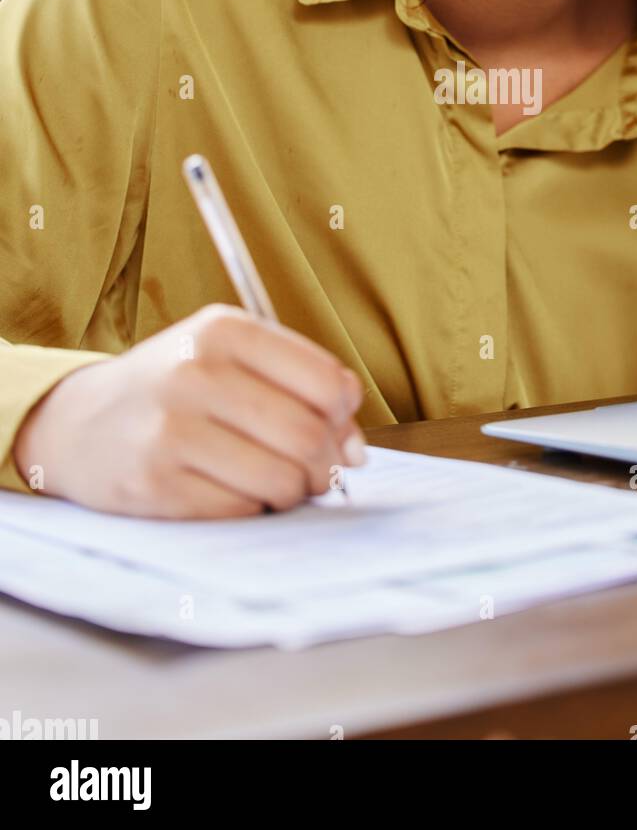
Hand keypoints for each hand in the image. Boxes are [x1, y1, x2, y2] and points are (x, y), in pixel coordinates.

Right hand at [11, 304, 366, 517]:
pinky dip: (253, 508)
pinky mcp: (154, 483)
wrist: (78, 422)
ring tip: (276, 482)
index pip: (326, 381)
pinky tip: (234, 491)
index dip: (345, 418)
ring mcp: (171, 429)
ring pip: (281, 479)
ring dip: (293, 492)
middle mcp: (195, 372)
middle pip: (308, 435)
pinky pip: (242, 510)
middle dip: (325, 464)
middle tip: (315, 470)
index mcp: (223, 330)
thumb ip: (300, 386)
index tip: (339, 431)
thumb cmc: (174, 388)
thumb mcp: (230, 357)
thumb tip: (353, 450)